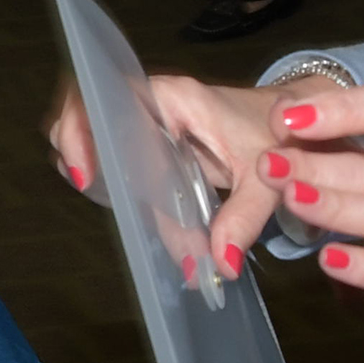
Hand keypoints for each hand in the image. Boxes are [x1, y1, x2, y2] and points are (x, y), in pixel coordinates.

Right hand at [45, 71, 345, 285]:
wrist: (290, 124)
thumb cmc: (278, 138)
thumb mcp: (267, 180)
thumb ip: (243, 220)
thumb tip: (219, 266)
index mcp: (176, 98)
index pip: (108, 96)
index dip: (84, 130)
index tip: (88, 175)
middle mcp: (154, 99)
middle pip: (86, 105)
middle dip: (73, 144)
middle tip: (89, 188)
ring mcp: (147, 114)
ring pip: (90, 121)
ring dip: (82, 154)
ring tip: (98, 191)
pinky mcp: (147, 132)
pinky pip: (108, 139)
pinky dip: (101, 163)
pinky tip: (115, 193)